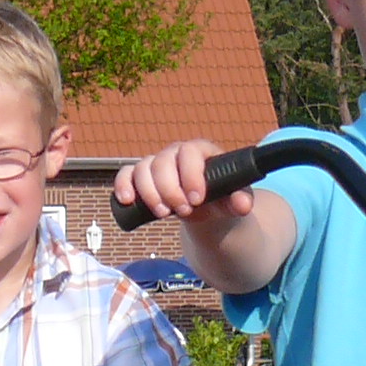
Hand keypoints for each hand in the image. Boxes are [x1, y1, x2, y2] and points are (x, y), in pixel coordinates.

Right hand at [114, 138, 250, 231]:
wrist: (208, 210)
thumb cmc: (223, 199)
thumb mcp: (235, 200)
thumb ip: (241, 200)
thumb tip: (243, 204)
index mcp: (200, 151)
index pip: (190, 153)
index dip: (190, 176)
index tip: (197, 200)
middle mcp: (176, 153)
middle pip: (163, 162)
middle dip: (170, 190)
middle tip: (183, 212)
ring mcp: (157, 164)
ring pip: (143, 168)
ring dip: (150, 193)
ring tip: (164, 214)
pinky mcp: (141, 177)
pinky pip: (125, 174)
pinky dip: (123, 186)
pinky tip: (127, 201)